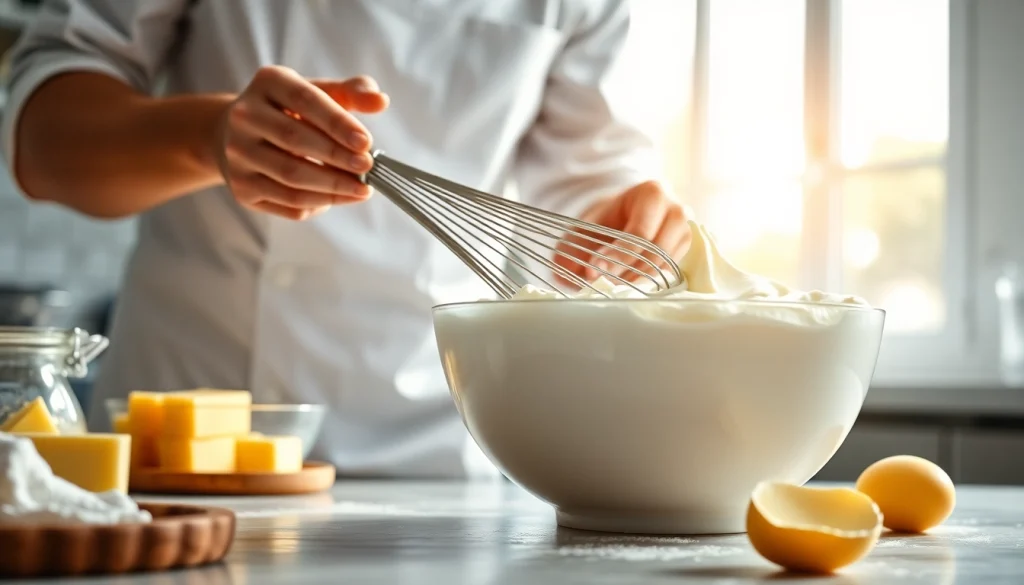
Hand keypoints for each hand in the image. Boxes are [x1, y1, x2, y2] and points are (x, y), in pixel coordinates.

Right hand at [216, 66, 388, 219]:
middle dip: (337, 157)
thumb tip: (380, 101)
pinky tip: (341, 197)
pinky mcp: (242, 187)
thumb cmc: (291, 112)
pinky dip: (319, 203)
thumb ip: (351, 93)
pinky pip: (286, 202)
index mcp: (268, 83)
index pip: (305, 101)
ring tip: (362, 188)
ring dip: (332, 186)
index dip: (338, 123)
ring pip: (291, 176)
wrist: (238, 135)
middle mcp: (245, 116)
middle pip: (295, 140)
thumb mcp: (320, 93)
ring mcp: (238, 154)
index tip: (366, 142)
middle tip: (367, 168)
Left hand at [555, 181, 691, 285]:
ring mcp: (685, 234)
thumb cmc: (604, 222)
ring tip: (609, 287)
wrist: (622, 219)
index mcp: (652, 194)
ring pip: (663, 268)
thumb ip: (571, 247)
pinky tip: (625, 288)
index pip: (640, 233)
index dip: (617, 255)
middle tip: (599, 284)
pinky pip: (668, 275)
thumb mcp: (583, 228)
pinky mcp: (684, 254)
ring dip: (635, 282)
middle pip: (656, 253)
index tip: (594, 270)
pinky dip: (646, 284)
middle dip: (625, 272)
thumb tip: (568, 272)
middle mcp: (676, 212)